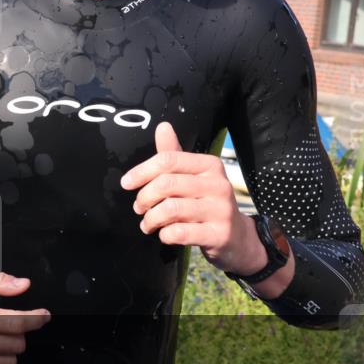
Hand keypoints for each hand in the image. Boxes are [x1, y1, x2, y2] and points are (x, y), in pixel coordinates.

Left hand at [120, 121, 261, 273]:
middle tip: (139, 208)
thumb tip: (162, 127)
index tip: (126, 183)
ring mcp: (221, 210)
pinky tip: (164, 235)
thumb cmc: (206, 203)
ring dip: (151, 218)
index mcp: (209, 165)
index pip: (168, 160)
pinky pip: (181, 232)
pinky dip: (165, 234)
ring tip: (148, 224)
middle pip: (166, 184)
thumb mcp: (193, 177)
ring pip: (171, 209)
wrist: (236, 237)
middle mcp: (218, 184)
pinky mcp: (219, 234)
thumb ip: (174, 155)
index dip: (141, 171)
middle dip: (144, 197)